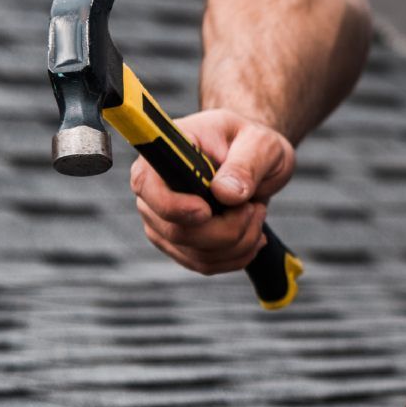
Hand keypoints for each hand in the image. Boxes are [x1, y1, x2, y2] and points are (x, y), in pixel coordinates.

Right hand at [130, 110, 295, 274]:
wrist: (254, 157)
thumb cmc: (250, 142)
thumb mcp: (259, 142)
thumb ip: (245, 164)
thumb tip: (225, 193)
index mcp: (164, 155)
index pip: (146, 186)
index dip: (173, 207)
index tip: (206, 211)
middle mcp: (155, 192)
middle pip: (177, 232)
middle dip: (228, 229)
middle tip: (254, 206)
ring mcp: (164, 222)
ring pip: (197, 254)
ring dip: (240, 242)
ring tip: (256, 212)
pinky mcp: (180, 244)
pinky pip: (206, 264)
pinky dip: (238, 255)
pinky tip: (252, 232)